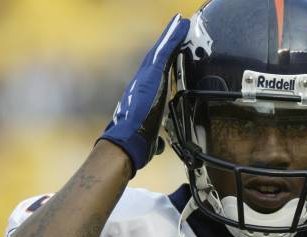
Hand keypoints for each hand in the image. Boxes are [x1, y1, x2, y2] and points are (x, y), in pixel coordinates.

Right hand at [99, 15, 189, 176]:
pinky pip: (164, 53)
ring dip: (170, 34)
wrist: (126, 144)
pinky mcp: (151, 77)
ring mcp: (145, 78)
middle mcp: (142, 84)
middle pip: (157, 58)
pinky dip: (172, 39)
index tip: (172, 47)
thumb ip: (155, 136)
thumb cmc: (136, 143)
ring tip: (180, 21)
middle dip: (167, 41)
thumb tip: (158, 145)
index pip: (156, 74)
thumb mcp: (150, 136)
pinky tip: (180, 27)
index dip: (163, 60)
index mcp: (144, 96)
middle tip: (178, 25)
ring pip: (160, 51)